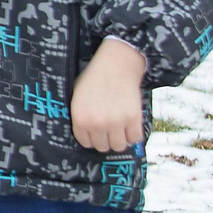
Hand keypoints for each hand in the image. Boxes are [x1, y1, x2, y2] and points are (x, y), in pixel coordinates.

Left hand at [70, 37, 148, 152]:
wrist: (116, 65)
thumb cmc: (95, 79)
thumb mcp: (77, 97)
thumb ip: (80, 116)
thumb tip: (87, 135)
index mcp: (80, 118)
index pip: (86, 143)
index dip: (93, 138)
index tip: (98, 132)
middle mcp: (96, 123)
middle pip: (102, 147)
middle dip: (106, 139)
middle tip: (110, 129)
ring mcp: (115, 122)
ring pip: (119, 146)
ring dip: (120, 139)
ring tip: (121, 128)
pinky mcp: (133, 118)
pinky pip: (135, 138)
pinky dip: (134, 134)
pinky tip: (131, 125)